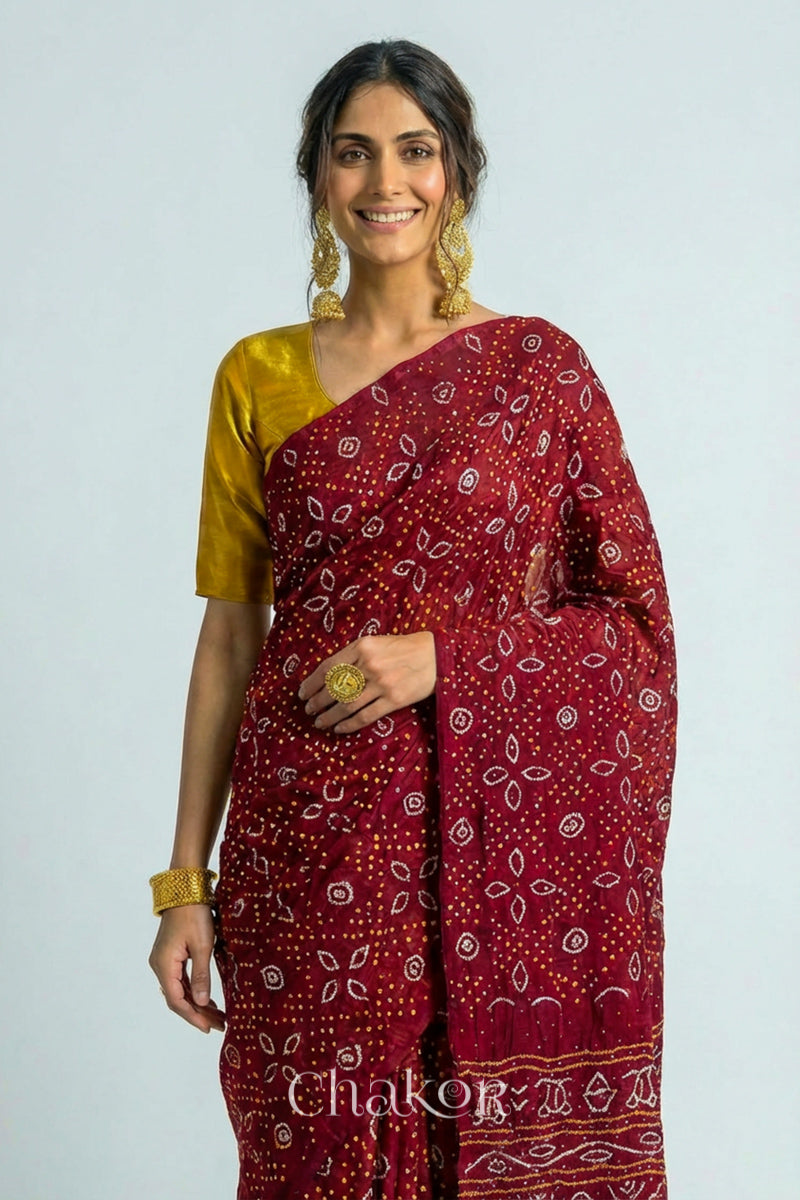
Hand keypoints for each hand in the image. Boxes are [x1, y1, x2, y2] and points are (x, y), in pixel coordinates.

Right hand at [148, 904, 225, 1033]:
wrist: (186, 889)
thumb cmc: (194, 914)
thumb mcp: (202, 946)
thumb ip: (201, 975)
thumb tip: (201, 1002)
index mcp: (164, 965)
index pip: (176, 1000)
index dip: (193, 1016)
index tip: (209, 1027)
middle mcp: (160, 965)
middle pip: (177, 998)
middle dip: (197, 1012)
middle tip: (219, 1024)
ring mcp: (164, 960)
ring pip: (179, 989)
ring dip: (196, 1002)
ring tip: (217, 1016)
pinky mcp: (170, 954)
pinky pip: (180, 979)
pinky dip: (193, 990)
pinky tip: (207, 998)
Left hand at [298, 632, 436, 733]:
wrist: (437, 655)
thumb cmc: (404, 648)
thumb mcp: (376, 642)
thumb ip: (354, 654)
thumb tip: (328, 675)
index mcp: (362, 647)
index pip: (328, 668)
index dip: (312, 683)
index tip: (303, 693)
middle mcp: (369, 664)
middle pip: (334, 688)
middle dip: (317, 701)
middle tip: (309, 709)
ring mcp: (382, 683)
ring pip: (347, 704)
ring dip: (329, 716)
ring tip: (320, 722)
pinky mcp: (394, 699)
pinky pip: (365, 716)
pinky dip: (349, 724)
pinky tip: (340, 728)